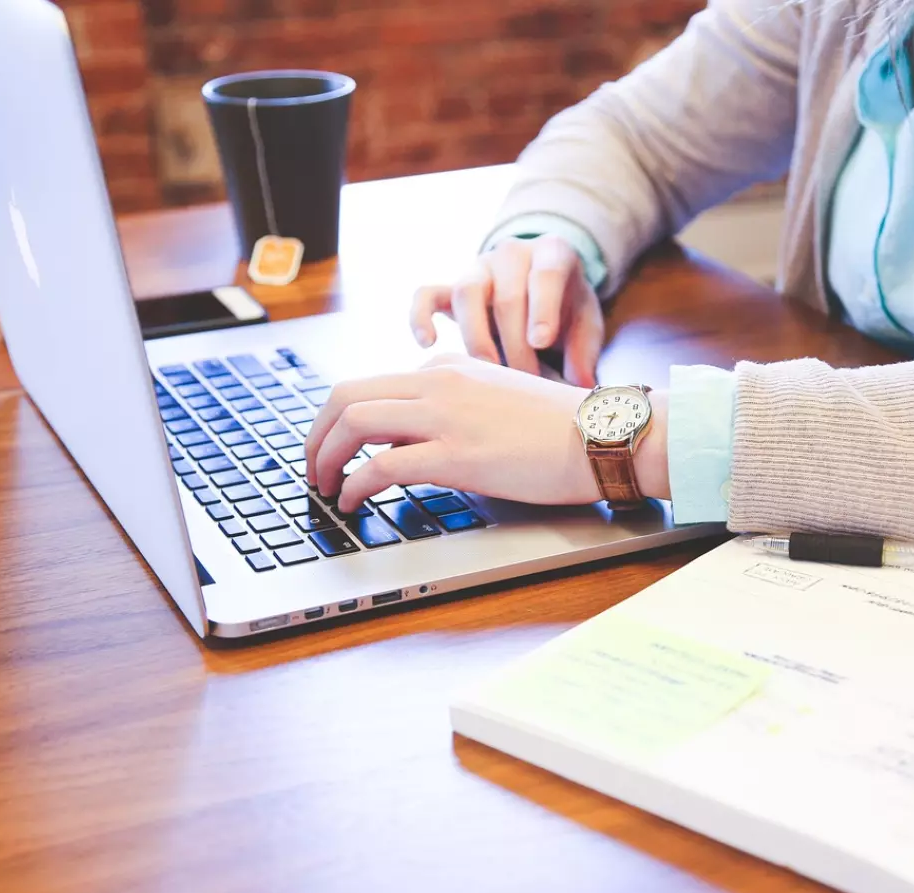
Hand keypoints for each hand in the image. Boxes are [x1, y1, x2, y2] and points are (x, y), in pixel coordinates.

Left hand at [305, 355, 669, 512]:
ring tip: (323, 487)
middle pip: (346, 396)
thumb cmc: (559, 427)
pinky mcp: (456, 454)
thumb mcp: (495, 400)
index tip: (334, 448)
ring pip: (354, 422)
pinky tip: (353, 503)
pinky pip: (381, 465)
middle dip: (316, 434)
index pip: (372, 386)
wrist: (601, 434)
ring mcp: (445, 416)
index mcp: (447, 369)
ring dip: (325, 457)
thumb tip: (410, 441)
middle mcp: (438, 383)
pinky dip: (355, 485)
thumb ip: (452, 409)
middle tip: (312, 467)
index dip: (340, 422)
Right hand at [409, 236, 604, 387]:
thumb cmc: (566, 308)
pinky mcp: (450, 287)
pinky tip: (427, 343)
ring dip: (477, 338)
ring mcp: (478, 269)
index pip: (545, 275)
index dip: (542, 309)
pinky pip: (426, 294)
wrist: (541, 285)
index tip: (541, 342)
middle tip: (526, 382)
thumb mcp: (586, 322)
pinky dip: (421, 316)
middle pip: (506, 296)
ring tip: (488, 374)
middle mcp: (512, 254)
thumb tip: (581, 386)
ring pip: (466, 293)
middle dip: (515, 344)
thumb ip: (585, 351)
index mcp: (552, 253)